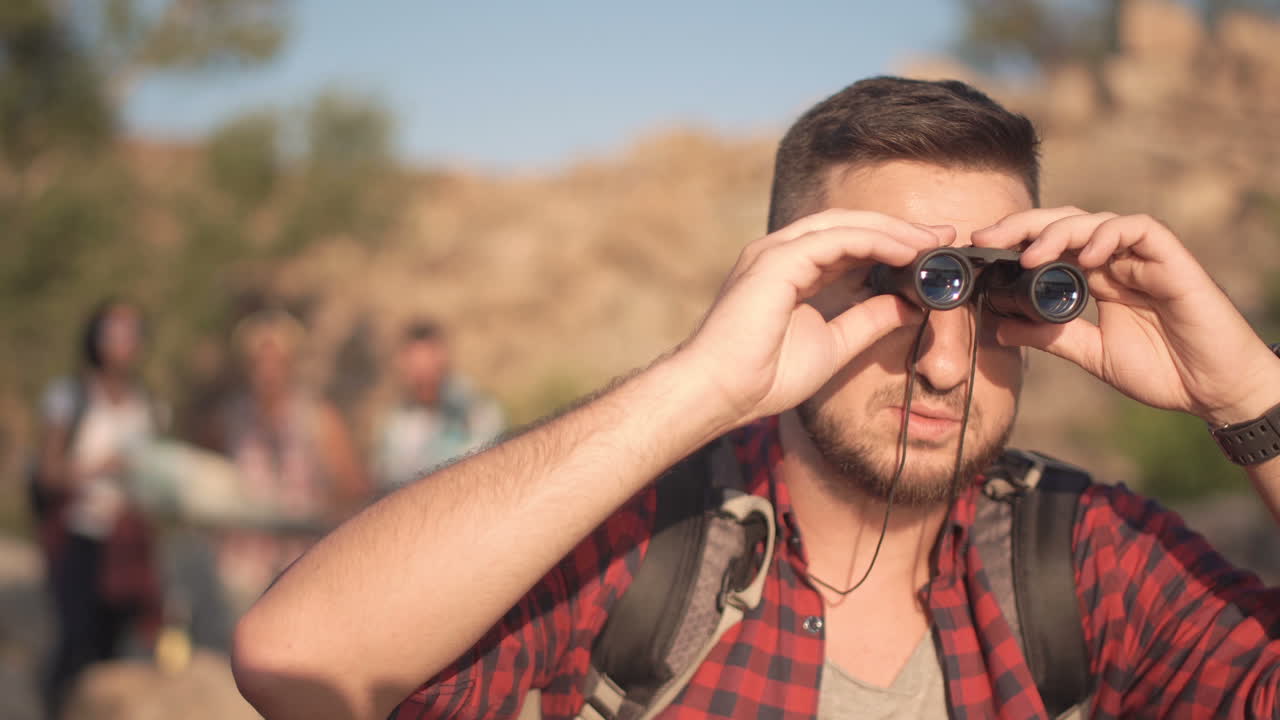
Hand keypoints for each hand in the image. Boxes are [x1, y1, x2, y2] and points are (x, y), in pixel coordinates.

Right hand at [675, 209, 951, 427]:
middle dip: (898, 227)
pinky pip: (835, 239)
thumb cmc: (762, 377)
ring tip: (930, 239)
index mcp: (790, 271)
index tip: (931, 250)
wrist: (720, 393)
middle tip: (943, 234)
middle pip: (849, 224)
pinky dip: (875, 239)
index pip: (847, 242)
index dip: (891, 241)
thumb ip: (867, 320)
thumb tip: (909, 305)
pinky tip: (906, 250)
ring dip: (892, 229)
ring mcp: (774, 253)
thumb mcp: (833, 345)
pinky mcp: (775, 261)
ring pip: (844, 224)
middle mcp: (780, 253)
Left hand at [972, 207, 1279, 424]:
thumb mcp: (1093, 355)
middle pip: (1065, 224)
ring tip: (1029, 256)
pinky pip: (1138, 229)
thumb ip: (1051, 337)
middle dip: (1024, 226)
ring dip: (1058, 232)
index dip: (1015, 241)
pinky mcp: (1172, 259)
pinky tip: (1085, 255)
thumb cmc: (1164, 372)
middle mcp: (1117, 261)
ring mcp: (1144, 258)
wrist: (1215, 391)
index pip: (1050, 245)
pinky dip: (1108, 235)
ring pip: (1095, 221)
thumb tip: (999, 325)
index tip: (979, 250)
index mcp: (1097, 279)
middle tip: (988, 238)